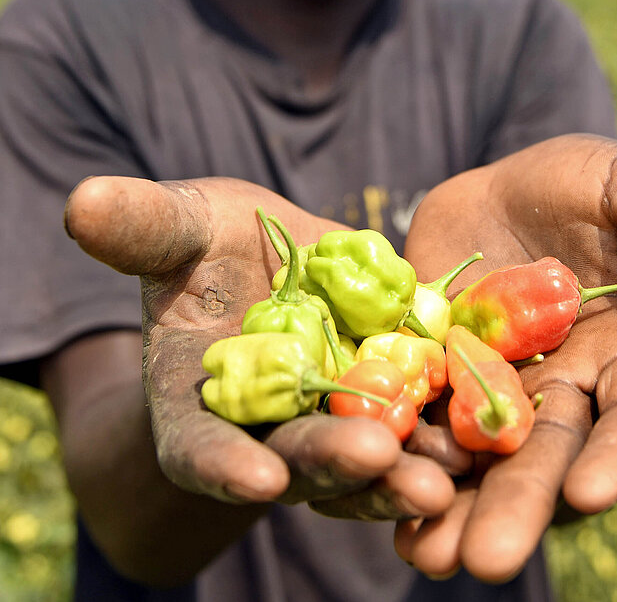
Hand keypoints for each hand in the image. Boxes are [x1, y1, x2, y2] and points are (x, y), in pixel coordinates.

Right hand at [64, 176, 454, 521]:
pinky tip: (476, 438)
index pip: (195, 446)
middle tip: (375, 457)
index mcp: (197, 396)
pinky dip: (440, 435)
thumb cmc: (209, 240)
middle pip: (293, 457)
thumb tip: (81, 199)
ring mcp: (327, 419)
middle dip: (331, 460)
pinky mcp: (386, 397)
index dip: (219, 465)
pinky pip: (414, 427)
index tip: (254, 476)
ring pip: (360, 460)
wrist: (272, 253)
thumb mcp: (181, 225)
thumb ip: (142, 226)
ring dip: (398, 473)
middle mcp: (263, 426)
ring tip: (439, 478)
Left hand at [395, 133, 616, 581]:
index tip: (594, 491)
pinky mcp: (442, 384)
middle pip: (552, 457)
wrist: (499, 193)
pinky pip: (425, 430)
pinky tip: (372, 496)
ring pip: (485, 463)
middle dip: (522, 504)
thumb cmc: (581, 185)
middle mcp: (572, 392)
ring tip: (424, 555)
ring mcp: (502, 396)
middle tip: (490, 558)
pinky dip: (405, 464)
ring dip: (456, 509)